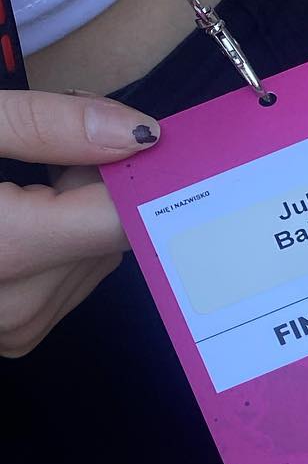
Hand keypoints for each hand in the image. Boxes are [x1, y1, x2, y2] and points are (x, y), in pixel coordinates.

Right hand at [0, 90, 158, 357]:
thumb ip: (45, 126)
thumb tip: (138, 133)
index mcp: (1, 249)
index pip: (119, 219)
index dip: (133, 171)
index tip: (127, 133)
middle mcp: (12, 307)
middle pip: (110, 240)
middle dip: (94, 186)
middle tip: (45, 144)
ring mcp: (12, 331)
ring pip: (96, 262)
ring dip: (77, 217)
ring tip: (17, 182)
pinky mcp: (12, 338)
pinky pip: (69, 284)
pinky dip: (58, 246)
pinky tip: (11, 218)